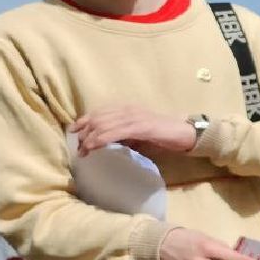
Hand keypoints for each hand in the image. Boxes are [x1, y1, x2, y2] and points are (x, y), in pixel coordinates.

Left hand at [71, 105, 195, 156]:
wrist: (185, 133)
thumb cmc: (163, 136)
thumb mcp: (138, 134)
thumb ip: (123, 136)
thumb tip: (106, 145)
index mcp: (126, 109)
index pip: (98, 112)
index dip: (82, 122)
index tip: (73, 134)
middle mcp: (127, 109)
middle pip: (96, 118)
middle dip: (83, 133)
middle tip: (78, 148)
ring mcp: (133, 117)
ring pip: (102, 124)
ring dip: (89, 139)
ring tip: (83, 151)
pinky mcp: (140, 126)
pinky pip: (114, 132)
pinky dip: (101, 140)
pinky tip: (93, 147)